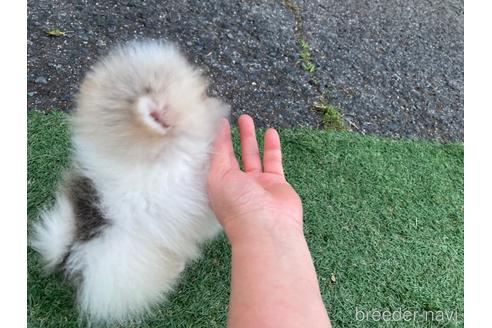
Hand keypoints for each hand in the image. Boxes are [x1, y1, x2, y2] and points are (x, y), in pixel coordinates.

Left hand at [207, 114, 302, 242]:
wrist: (267, 228)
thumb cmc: (238, 205)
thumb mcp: (219, 175)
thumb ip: (219, 152)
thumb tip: (217, 131)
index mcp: (219, 185)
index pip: (217, 158)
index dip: (218, 140)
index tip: (218, 123)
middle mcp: (237, 185)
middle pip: (234, 155)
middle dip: (234, 137)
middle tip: (234, 119)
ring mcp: (257, 184)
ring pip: (253, 156)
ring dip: (250, 137)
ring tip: (248, 119)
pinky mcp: (276, 183)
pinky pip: (273, 161)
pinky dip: (272, 147)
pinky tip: (271, 132)